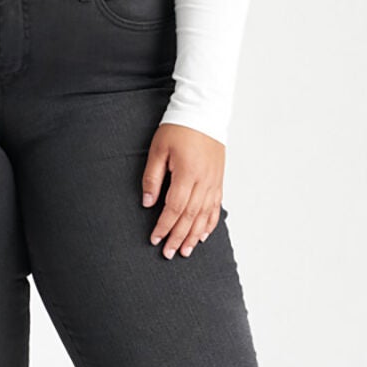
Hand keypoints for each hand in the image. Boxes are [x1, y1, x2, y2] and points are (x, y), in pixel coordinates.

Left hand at [141, 123, 223, 258]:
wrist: (204, 112)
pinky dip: (209, 223)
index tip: (155, 239)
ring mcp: (214, 182)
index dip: (164, 226)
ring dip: (194, 236)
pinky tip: (203, 235)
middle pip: (190, 217)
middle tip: (168, 253)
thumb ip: (152, 177)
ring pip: (204, 216)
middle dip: (178, 237)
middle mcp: (204, 182)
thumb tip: (147, 202)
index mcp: (187, 174)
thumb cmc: (178, 129)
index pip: (174, 209)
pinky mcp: (218, 180)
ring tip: (185, 251)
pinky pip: (215, 207)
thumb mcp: (158, 150)